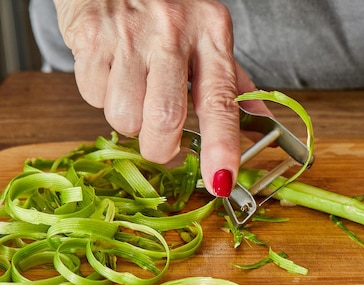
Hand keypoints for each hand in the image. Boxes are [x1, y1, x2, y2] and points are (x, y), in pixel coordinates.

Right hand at [53, 0, 269, 196]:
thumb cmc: (169, 9)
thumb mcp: (209, 37)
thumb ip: (234, 85)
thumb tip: (265, 128)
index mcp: (212, 36)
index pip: (221, 100)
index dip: (221, 146)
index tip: (221, 179)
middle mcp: (173, 33)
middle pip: (165, 117)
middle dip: (161, 148)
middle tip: (162, 145)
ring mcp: (129, 34)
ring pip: (124, 115)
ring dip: (129, 121)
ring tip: (136, 93)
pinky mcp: (90, 36)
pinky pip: (92, 95)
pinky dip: (102, 97)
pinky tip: (114, 73)